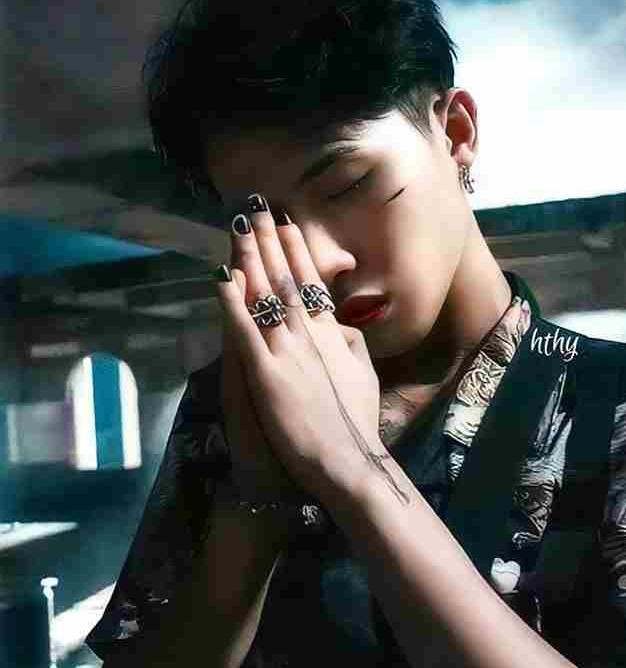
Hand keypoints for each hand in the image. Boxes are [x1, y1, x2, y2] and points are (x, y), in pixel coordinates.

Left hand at [214, 201, 382, 504]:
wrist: (347, 460)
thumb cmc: (356, 424)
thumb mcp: (364, 376)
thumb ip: (350, 345)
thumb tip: (341, 324)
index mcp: (334, 336)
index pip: (312, 283)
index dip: (296, 251)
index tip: (286, 222)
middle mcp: (309, 336)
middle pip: (285, 278)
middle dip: (270, 241)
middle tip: (255, 207)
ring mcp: (286, 353)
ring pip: (264, 296)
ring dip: (249, 258)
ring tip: (237, 227)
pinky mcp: (265, 375)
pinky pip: (244, 332)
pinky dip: (231, 303)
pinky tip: (219, 278)